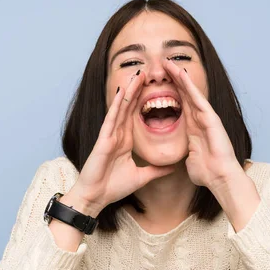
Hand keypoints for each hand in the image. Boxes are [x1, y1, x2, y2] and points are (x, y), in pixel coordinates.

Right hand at [69, 70, 175, 214]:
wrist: (96, 198)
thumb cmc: (113, 187)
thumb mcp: (142, 177)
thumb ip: (157, 169)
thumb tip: (173, 166)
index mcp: (126, 141)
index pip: (137, 116)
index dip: (145, 101)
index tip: (155, 88)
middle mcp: (117, 135)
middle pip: (129, 107)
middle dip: (138, 89)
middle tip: (148, 72)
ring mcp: (109, 135)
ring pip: (121, 108)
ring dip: (129, 91)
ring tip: (138, 74)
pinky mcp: (103, 140)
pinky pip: (111, 119)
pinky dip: (117, 105)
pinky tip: (122, 91)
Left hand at [163, 59, 243, 190]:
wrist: (220, 179)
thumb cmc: (207, 173)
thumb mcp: (190, 161)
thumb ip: (187, 156)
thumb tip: (186, 159)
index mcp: (193, 129)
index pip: (181, 105)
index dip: (171, 92)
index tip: (160, 82)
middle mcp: (200, 120)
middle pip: (185, 94)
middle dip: (175, 79)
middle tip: (163, 64)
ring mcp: (207, 118)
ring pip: (191, 92)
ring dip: (180, 77)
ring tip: (169, 63)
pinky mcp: (212, 119)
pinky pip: (198, 99)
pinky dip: (189, 86)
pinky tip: (181, 74)